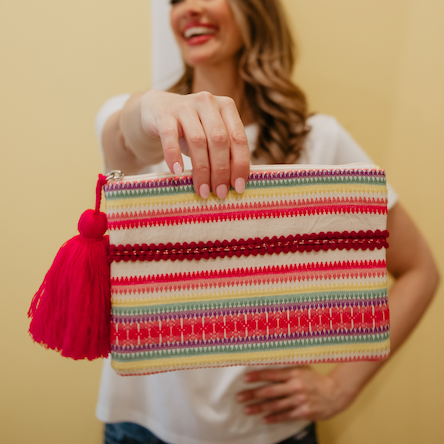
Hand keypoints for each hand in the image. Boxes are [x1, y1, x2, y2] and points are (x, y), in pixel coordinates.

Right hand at [140, 90, 249, 199]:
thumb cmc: (192, 130)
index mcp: (227, 107)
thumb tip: (236, 184)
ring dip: (202, 170)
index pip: (238, 138)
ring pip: (198, 140)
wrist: (158, 110)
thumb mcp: (211, 137)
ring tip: (202, 190)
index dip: (240, 164)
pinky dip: (174, 155)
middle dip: (221, 170)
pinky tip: (178, 172)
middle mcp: (208, 102)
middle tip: (220, 193)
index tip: (238, 187)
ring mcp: (185, 106)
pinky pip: (170, 136)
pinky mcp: (164, 114)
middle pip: (219, 140)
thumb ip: (225, 153)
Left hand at [236, 366, 351, 422]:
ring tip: (247, 409)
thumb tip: (270, 364)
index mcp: (294, 373)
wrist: (335, 393)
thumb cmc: (316, 379)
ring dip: (259, 408)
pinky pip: (286, 415)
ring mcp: (299, 400)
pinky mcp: (303, 412)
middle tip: (240, 397)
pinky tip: (264, 418)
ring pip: (275, 405)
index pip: (272, 374)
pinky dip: (274, 417)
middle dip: (253, 394)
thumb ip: (287, 369)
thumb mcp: (302, 369)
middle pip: (269, 391)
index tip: (245, 378)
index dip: (257, 376)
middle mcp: (295, 387)